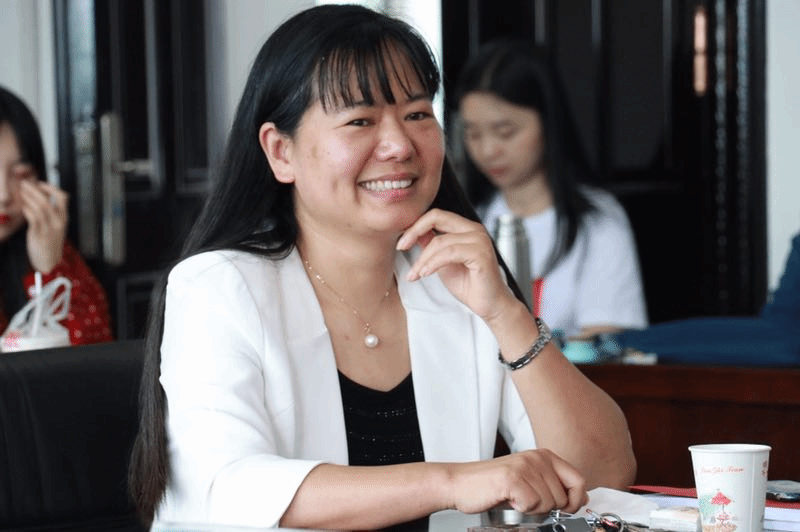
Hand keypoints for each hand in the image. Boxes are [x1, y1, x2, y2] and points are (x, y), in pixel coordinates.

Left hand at [20, 180, 67, 272]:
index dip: (51, 188)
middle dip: (34, 190)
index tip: (40, 184)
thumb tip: (38, 197)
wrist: (50, 262)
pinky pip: (33, 218)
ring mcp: (50, 228)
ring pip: (40, 208)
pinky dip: (27, 210)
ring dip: (28, 198)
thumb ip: (49, 213)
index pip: (62, 197)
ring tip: (21, 192)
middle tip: (24, 183)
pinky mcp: (40, 235)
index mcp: (63, 218)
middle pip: (48, 200)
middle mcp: (58, 222)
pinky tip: (23, 207)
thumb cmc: (49, 243)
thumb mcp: (54, 226)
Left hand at [396, 208, 518, 320]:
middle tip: (401, 247)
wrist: (489, 305)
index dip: (416, 226)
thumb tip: (414, 234)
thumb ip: (431, 246)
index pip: (436, 215)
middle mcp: (474, 229)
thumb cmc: (469, 285)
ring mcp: (479, 240)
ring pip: (440, 241)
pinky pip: (449, 253)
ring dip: (423, 259)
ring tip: (415, 274)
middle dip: (414, 231)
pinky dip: (433, 263)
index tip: (402, 243)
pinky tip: (425, 274)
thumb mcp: (442, 262)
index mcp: (466, 228)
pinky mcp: (481, 254)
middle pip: (437, 217)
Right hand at [446, 449, 587, 514]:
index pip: (579, 480)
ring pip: (549, 504)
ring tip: (515, 499)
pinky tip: (508, 499)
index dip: (574, 501)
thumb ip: (554, 485)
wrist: (460, 484)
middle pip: (565, 497)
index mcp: (544, 456)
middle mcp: (537, 457)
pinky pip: (532, 505)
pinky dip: (520, 509)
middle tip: (527, 501)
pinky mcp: (513, 478)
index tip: (562, 508)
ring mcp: (525, 466)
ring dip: (532, 509)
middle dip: (548, 508)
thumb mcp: (529, 481)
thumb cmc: (492, 485)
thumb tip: (582, 498)